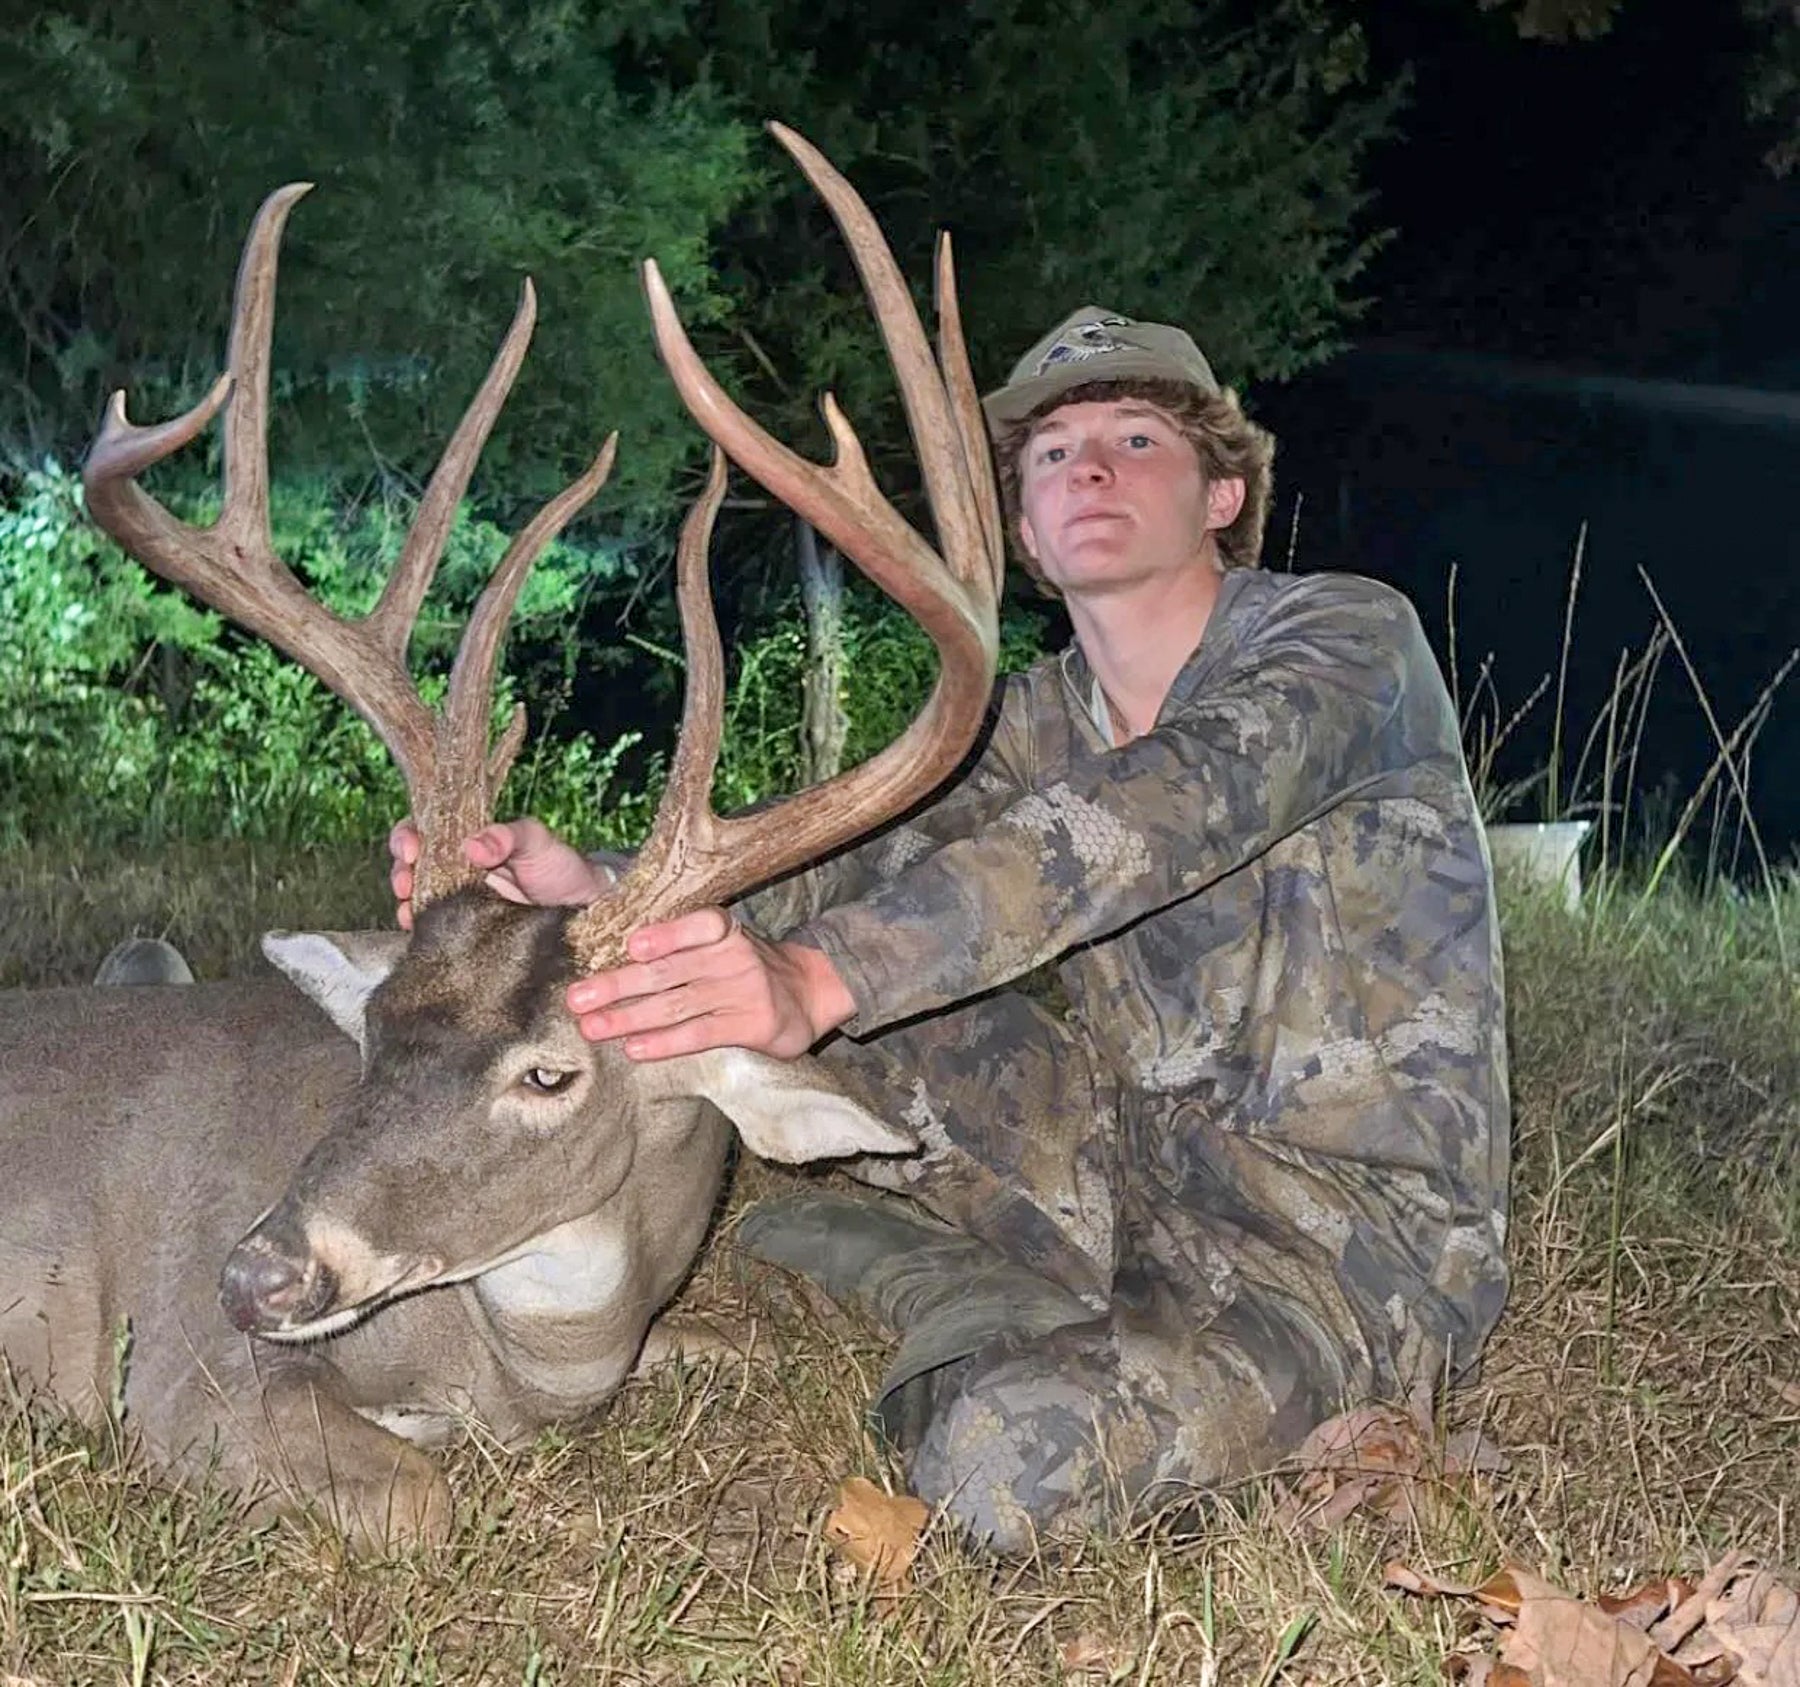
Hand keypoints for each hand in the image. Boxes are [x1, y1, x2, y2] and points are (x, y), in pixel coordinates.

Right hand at [387, 818, 608, 930]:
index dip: (407, 837)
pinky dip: (422, 930)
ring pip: (418, 899)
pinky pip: (436, 929)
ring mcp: (459, 902)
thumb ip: (508, 836)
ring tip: (408, 912)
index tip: (411, 848)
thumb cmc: (560, 866)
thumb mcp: (537, 840)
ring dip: (405, 903)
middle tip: (405, 884)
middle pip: (411, 867)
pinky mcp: (466, 931)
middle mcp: (456, 870)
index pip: (425, 832)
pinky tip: (419, 932)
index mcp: (468, 842)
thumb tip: (472, 846)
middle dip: (400, 873)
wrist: (584, 908)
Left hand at [565, 906, 856, 1059]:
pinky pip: (698, 1034)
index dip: (666, 936)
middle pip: (669, 972)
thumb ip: (684, 943)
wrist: (811, 991)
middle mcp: (734, 957)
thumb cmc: (750, 963)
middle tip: (577, 997)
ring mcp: (742, 993)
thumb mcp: (726, 940)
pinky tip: (634, 1048)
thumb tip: (617, 952)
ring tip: (592, 1027)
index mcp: (726, 930)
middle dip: (618, 985)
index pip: (698, 926)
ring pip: (676, 1006)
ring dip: (629, 1017)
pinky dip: (664, 1042)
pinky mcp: (749, 1026)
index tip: (631, 946)